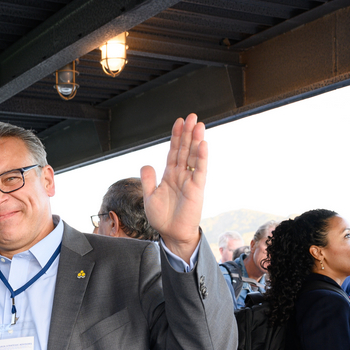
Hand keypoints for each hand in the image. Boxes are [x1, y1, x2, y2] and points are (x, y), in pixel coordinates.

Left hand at [141, 114, 206, 262]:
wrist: (171, 234)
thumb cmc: (162, 217)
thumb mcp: (149, 197)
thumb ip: (148, 180)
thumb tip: (147, 164)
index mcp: (169, 175)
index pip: (173, 151)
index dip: (176, 137)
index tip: (178, 121)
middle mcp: (181, 175)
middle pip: (185, 149)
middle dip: (188, 133)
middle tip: (191, 116)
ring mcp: (190, 180)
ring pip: (193, 157)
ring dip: (196, 141)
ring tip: (198, 125)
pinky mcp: (197, 189)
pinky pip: (200, 171)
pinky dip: (201, 158)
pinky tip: (203, 145)